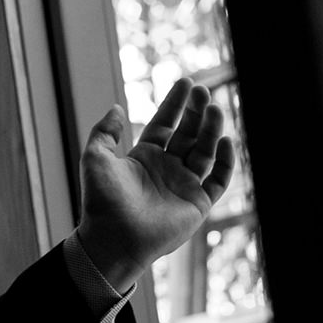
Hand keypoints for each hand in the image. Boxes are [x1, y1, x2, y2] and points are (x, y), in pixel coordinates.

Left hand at [77, 78, 235, 290]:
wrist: (112, 238)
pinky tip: (226, 141)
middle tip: (203, 91)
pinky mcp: (197, 205)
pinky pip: (218, 180)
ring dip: (211, 130)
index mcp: (145, 157)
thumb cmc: (100, 201)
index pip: (165, 124)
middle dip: (196, 112)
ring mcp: (184, 186)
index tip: (185, 83)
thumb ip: (105, 131)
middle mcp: (167, 169)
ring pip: (205, 152)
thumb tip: (116, 107)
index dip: (175, 103)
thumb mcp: (95, 158)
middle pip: (188, 134)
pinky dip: (225, 162)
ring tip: (214, 109)